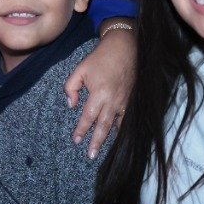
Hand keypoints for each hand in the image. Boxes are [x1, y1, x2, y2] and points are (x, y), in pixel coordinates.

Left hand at [65, 21, 134, 157]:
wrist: (125, 48)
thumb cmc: (101, 58)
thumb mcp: (80, 69)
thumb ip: (71, 87)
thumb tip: (71, 104)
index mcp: (99, 94)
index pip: (88, 117)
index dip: (81, 130)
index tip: (76, 140)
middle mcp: (113, 101)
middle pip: (103, 126)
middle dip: (96, 141)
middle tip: (90, 155)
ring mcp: (124, 101)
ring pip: (117, 125)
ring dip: (110, 138)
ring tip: (105, 151)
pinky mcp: (132, 99)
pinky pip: (127, 118)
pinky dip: (123, 128)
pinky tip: (120, 136)